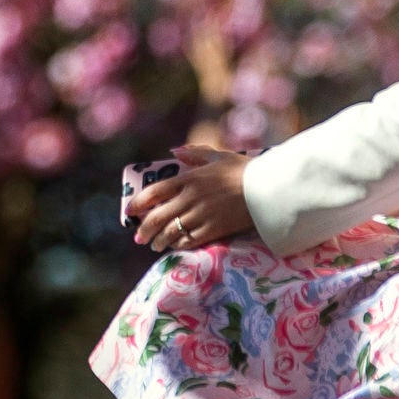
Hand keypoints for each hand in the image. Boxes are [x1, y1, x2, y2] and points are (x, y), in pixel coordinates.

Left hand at [128, 145, 254, 253]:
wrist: (268, 190)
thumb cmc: (245, 170)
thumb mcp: (219, 156)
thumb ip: (195, 153)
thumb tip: (174, 151)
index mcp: (190, 178)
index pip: (155, 191)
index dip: (139, 203)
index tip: (131, 211)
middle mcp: (191, 198)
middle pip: (158, 217)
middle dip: (145, 229)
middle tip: (139, 237)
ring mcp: (201, 215)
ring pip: (171, 232)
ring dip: (159, 240)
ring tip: (154, 245)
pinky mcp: (213, 230)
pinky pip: (188, 241)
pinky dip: (178, 245)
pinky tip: (174, 247)